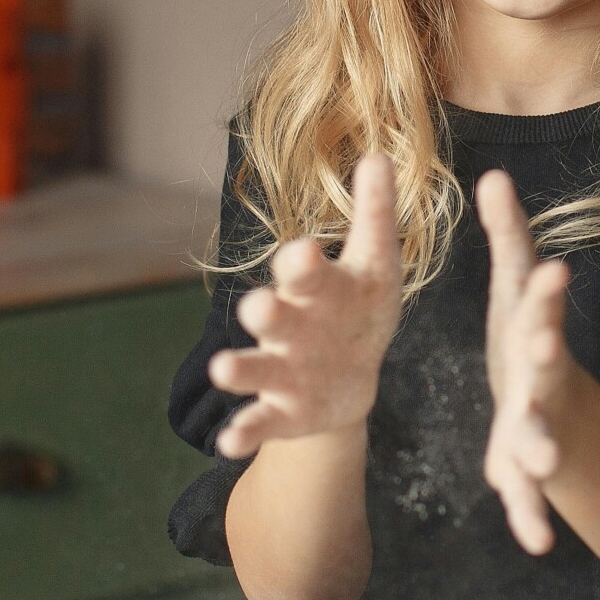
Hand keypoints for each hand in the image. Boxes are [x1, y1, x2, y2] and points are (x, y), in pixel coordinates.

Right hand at [210, 153, 401, 458]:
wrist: (352, 375)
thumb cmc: (361, 308)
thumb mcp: (376, 264)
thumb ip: (375, 215)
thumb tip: (377, 155)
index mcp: (316, 286)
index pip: (305, 269)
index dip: (304, 262)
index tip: (307, 252)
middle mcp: (290, 324)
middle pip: (273, 316)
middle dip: (266, 312)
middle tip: (258, 308)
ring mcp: (281, 369)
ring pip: (255, 366)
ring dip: (239, 369)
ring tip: (222, 371)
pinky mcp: (282, 411)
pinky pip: (259, 421)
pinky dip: (244, 431)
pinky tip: (229, 443)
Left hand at [478, 168, 576, 554]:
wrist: (546, 403)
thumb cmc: (525, 337)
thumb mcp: (514, 291)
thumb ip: (507, 240)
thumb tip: (494, 175)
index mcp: (534, 335)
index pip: (540, 308)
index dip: (544, 291)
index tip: (551, 269)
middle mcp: (543, 382)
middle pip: (546, 374)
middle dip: (544, 367)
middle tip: (543, 355)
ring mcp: (538, 427)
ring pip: (540, 440)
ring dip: (540, 451)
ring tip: (540, 464)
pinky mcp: (524, 468)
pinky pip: (528, 496)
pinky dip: (531, 517)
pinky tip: (534, 543)